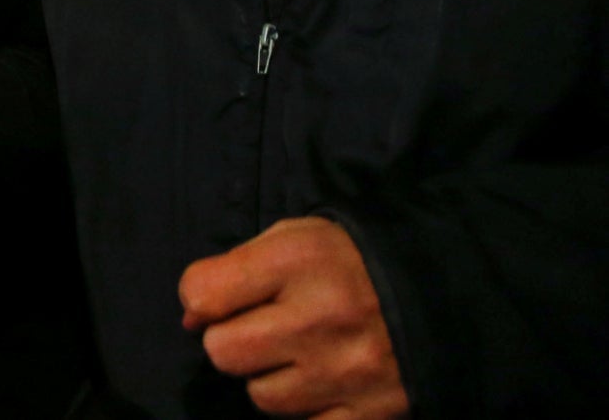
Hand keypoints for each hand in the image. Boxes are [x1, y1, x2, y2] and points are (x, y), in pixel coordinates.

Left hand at [181, 218, 404, 418]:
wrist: (450, 294)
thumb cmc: (356, 262)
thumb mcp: (297, 238)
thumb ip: (235, 270)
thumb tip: (191, 319)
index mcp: (298, 261)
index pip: (203, 293)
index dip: (202, 298)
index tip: (221, 298)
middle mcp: (321, 317)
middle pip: (223, 352)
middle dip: (232, 341)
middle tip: (262, 331)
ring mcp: (347, 371)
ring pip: (261, 397)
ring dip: (271, 379)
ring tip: (301, 355)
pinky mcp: (372, 414)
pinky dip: (308, 411)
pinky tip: (325, 385)